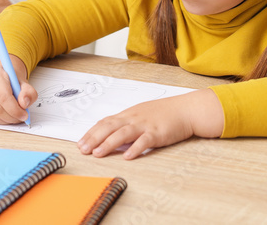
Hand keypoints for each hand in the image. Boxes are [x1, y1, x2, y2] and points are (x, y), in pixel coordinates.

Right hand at [0, 55, 35, 124]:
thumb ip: (28, 91)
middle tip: (22, 117)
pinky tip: (7, 117)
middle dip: (12, 116)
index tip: (24, 114)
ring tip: (16, 117)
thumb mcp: (22, 82)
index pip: (3, 95)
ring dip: (7, 120)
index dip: (14, 108)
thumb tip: (24, 104)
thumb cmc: (11, 80)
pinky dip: (0, 121)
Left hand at [77, 90, 222, 159]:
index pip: (105, 122)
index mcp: (128, 115)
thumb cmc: (163, 113)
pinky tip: (127, 156)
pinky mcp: (157, 133)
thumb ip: (126, 124)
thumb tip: (111, 137)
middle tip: (83, 149)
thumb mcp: (141, 115)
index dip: (91, 133)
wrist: (185, 110)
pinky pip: (144, 141)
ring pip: (123, 133)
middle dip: (94, 138)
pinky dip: (135, 148)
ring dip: (108, 143)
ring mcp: (145, 125)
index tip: (81, 142)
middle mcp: (133, 119)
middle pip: (109, 127)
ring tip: (98, 153)